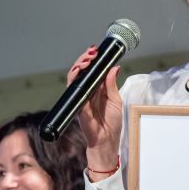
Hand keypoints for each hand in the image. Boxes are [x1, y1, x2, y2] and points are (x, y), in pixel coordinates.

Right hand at [67, 47, 122, 175]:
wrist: (107, 139)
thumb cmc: (112, 122)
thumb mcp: (115, 100)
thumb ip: (111, 84)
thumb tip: (115, 67)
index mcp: (97, 89)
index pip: (91, 71)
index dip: (92, 60)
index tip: (97, 50)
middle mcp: (87, 91)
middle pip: (81, 71)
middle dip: (85, 59)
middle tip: (92, 52)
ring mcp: (81, 97)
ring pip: (74, 77)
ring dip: (79, 65)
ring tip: (86, 59)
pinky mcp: (77, 104)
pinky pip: (73, 89)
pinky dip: (75, 79)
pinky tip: (80, 71)